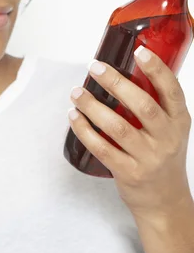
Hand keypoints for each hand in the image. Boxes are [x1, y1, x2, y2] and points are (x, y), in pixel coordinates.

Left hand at [68, 46, 192, 221]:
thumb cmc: (162, 157)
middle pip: (142, 106)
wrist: (164, 201)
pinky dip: (85, 130)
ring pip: (117, 127)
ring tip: (76, 92)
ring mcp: (148, 157)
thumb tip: (124, 71)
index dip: (157, 70)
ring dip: (93, 106)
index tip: (140, 51)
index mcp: (179, 121)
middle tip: (95, 68)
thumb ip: (155, 105)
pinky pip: (102, 148)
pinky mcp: (129, 173)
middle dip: (116, 83)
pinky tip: (74, 117)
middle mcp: (166, 138)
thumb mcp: (170, 130)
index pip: (172, 91)